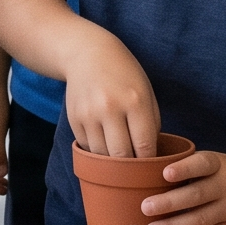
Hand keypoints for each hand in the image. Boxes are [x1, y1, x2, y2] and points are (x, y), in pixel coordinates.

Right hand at [58, 34, 161, 159]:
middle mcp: (110, 108)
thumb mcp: (146, 93)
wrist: (88, 54)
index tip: (151, 168)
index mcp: (135, 101)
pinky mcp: (73, 118)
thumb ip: (151, 124)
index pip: (144, 146)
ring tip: (120, 157)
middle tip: (136, 170)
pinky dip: (97, 150)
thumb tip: (150, 158)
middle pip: (121, 156)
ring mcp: (88, 114)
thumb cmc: (124, 76)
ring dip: (112, 161)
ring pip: (102, 155)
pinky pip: (87, 147)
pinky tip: (104, 142)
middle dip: (130, 168)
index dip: (149, 163)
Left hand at [136, 150, 225, 224]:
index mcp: (220, 165)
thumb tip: (145, 177)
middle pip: (198, 195)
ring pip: (201, 220)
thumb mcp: (216, 162)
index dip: (185, 169)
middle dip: (170, 203)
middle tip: (145, 207)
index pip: (203, 164)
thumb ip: (190, 168)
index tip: (165, 173)